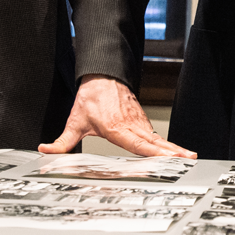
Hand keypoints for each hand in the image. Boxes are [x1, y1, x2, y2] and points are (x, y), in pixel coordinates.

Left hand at [39, 76, 195, 156]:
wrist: (101, 77)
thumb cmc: (91, 98)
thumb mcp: (74, 122)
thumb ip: (62, 142)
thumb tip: (46, 151)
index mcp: (116, 128)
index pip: (137, 143)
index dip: (153, 152)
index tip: (168, 156)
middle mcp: (131, 125)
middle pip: (154, 142)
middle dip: (172, 151)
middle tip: (189, 158)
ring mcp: (138, 122)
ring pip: (157, 138)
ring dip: (173, 147)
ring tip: (188, 156)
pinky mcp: (141, 120)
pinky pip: (154, 135)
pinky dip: (166, 143)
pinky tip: (174, 151)